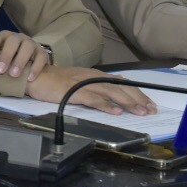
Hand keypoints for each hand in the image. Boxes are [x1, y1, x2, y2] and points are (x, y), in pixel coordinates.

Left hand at [0, 29, 47, 81]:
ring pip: (28, 47)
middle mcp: (18, 38)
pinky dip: (35, 68)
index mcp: (3, 37)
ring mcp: (32, 45)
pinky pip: (41, 58)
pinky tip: (29, 78)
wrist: (28, 72)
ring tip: (13, 75)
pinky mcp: (43, 54)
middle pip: (13, 41)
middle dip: (5, 55)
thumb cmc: (6, 62)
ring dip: (20, 60)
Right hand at [27, 66, 156, 116]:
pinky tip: (116, 112)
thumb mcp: (79, 80)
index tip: (149, 104)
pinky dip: (106, 105)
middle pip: (121, 87)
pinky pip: (93, 99)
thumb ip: (95, 86)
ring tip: (140, 112)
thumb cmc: (55, 81)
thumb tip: (113, 95)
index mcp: (96, 75)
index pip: (122, 83)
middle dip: (138, 99)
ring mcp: (84, 83)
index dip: (138, 93)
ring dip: (128, 102)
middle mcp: (93, 77)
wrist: (34, 75)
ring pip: (111, 93)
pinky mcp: (74, 91)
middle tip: (151, 110)